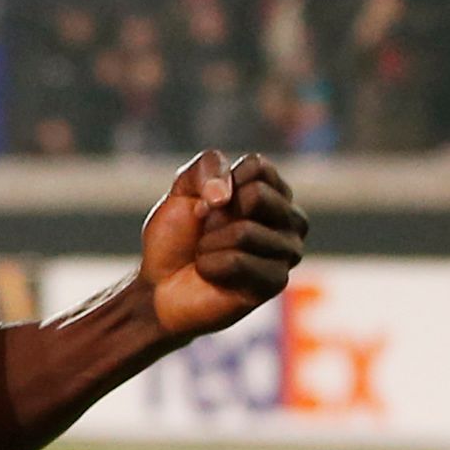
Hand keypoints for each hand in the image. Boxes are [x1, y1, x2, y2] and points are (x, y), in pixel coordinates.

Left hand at [138, 150, 307, 338]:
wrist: (159, 283)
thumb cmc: (177, 236)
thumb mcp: (183, 189)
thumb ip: (207, 168)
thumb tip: (226, 195)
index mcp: (273, 192)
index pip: (258, 166)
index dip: (218, 182)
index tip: (205, 203)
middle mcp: (290, 219)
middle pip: (258, 195)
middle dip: (216, 214)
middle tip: (207, 232)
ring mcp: (288, 251)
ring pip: (245, 231)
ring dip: (209, 243)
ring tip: (208, 254)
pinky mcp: (276, 282)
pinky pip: (237, 262)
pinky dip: (209, 265)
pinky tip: (210, 274)